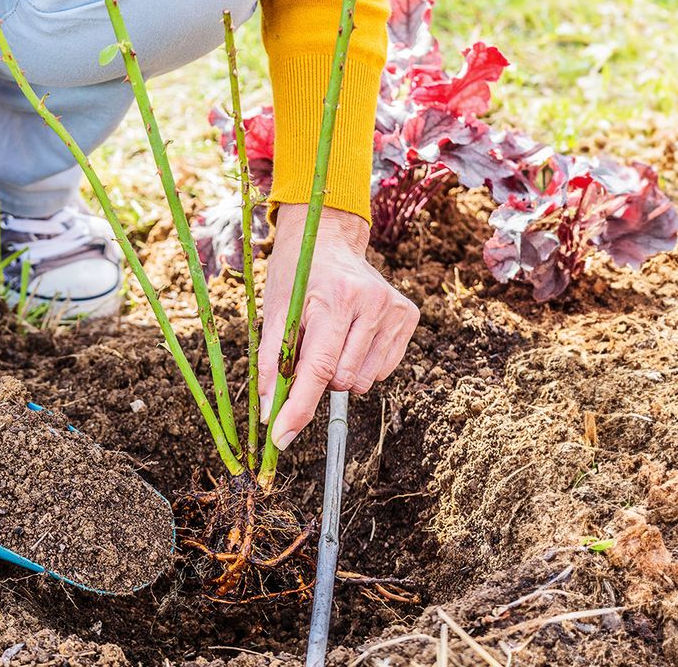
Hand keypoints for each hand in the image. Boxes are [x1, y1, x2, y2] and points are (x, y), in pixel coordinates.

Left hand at [258, 204, 418, 450]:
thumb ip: (270, 362)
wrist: (330, 239)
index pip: (318, 368)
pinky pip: (382, 371)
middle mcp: (371, 302)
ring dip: (340, 373)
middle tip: (309, 348)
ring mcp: (394, 309)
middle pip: (340, 380)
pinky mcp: (409, 316)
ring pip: (363, 381)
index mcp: (335, 297)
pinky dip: (361, 365)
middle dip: (318, 379)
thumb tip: (268, 411)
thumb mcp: (274, 310)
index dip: (298, 408)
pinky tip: (353, 337)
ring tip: (331, 338)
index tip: (281, 438)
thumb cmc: (297, 275)